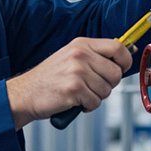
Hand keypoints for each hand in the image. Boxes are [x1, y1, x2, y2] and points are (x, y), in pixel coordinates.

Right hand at [6, 38, 131, 128]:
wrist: (25, 93)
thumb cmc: (50, 78)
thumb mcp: (72, 56)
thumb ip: (95, 55)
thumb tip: (125, 56)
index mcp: (82, 44)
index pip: (118, 48)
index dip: (125, 61)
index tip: (121, 68)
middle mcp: (80, 55)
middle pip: (116, 73)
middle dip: (109, 84)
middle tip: (94, 86)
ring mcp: (77, 72)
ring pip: (107, 90)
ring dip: (97, 97)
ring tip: (81, 93)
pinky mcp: (74, 90)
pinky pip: (95, 102)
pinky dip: (88, 106)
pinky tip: (75, 101)